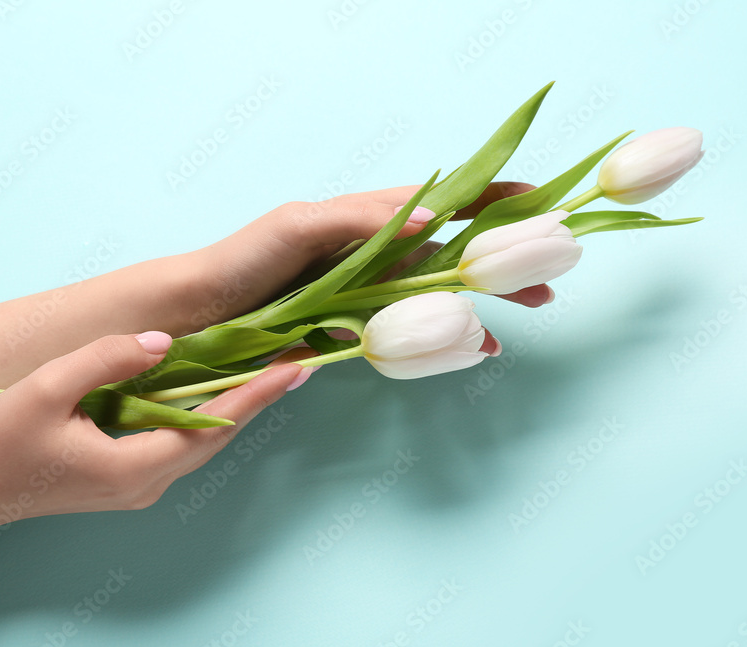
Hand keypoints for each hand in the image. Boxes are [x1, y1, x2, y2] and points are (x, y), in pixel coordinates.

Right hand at [0, 333, 302, 521]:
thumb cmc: (0, 443)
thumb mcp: (49, 388)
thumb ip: (108, 360)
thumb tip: (163, 343)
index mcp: (136, 465)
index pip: (212, 425)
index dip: (256, 394)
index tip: (295, 367)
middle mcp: (147, 484)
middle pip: (216, 438)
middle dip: (258, 399)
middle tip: (297, 361)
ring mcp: (138, 488)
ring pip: (200, 445)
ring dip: (234, 409)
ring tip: (269, 374)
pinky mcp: (126, 481)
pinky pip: (180, 447)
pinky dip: (205, 419)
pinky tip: (216, 395)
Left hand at [183, 182, 552, 330]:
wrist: (200, 312)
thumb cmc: (244, 258)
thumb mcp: (298, 224)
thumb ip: (361, 220)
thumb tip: (430, 219)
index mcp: (365, 217)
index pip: (441, 200)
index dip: (488, 199)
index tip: (537, 203)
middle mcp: (371, 251)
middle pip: (451, 251)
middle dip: (500, 261)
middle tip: (546, 280)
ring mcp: (364, 291)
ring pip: (437, 293)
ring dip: (481, 303)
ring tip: (525, 315)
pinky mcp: (352, 326)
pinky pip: (408, 329)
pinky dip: (441, 338)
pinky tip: (469, 349)